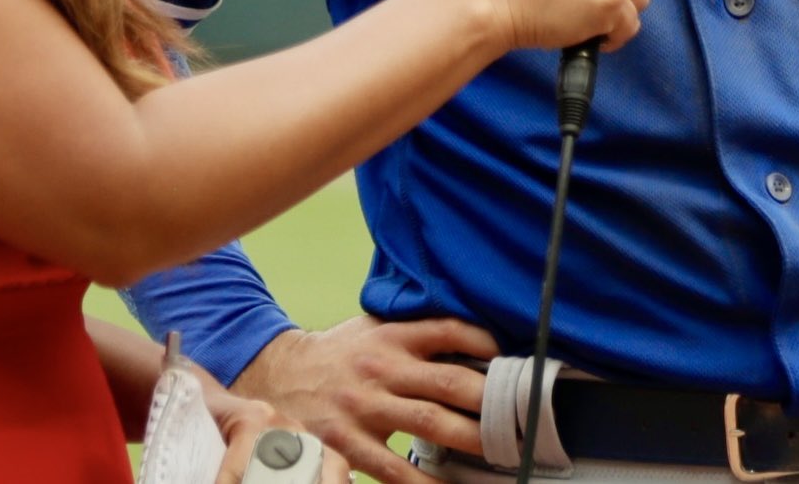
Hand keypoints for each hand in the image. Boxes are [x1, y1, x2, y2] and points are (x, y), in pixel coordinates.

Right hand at [231, 315, 499, 483]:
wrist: (276, 376)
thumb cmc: (338, 355)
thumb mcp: (372, 328)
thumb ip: (414, 333)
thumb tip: (472, 341)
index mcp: (390, 337)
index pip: (447, 332)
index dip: (483, 343)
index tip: (509, 361)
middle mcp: (381, 368)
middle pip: (449, 383)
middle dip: (491, 401)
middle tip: (523, 416)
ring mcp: (365, 407)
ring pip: (430, 424)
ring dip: (472, 439)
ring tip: (503, 451)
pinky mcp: (349, 443)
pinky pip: (395, 470)